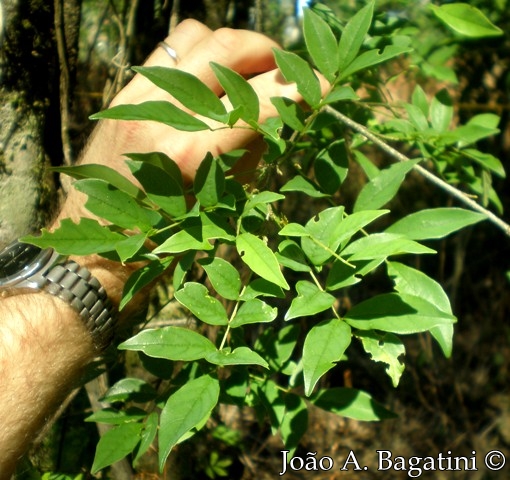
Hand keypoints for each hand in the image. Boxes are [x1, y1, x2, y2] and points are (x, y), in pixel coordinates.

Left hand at [56, 19, 327, 309]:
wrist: (98, 242)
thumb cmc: (166, 239)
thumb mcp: (223, 204)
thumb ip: (252, 150)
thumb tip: (283, 109)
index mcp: (192, 156)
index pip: (259, 102)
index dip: (299, 89)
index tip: (322, 84)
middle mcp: (164, 117)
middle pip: (230, 49)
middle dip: (269, 53)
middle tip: (284, 73)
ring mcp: (138, 100)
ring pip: (199, 36)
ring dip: (233, 49)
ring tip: (246, 74)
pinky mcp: (124, 96)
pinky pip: (171, 50)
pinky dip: (201, 55)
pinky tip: (211, 80)